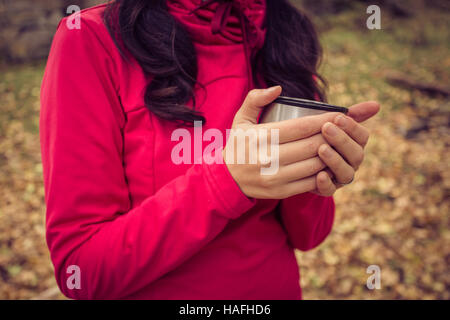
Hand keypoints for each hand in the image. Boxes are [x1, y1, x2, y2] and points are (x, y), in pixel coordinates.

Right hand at [224, 86, 341, 198]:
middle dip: (333, 136)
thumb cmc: (239, 144)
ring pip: (315, 164)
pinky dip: (324, 173)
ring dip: (331, 154)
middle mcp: (268, 157)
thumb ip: (255, 99)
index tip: (340, 114)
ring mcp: (275, 176)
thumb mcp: (241, 119)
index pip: (302, 126)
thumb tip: (278, 89)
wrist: (226, 179)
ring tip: (339, 145)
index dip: (325, 119)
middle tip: (343, 129)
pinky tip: (329, 164)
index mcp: (261, 136)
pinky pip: (310, 182)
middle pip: (312, 145)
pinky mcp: (280, 191)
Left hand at [313, 101, 379, 195]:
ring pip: (346, 173)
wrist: (299, 157)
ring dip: (335, 161)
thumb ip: (350, 114)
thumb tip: (376, 105)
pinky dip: (326, 184)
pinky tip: (319, 175)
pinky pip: (330, 190)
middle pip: (356, 154)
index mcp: (355, 145)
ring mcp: (340, 178)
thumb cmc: (318, 137)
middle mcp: (352, 163)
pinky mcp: (327, 189)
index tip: (338, 117)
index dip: (352, 127)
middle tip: (326, 128)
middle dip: (342, 141)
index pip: (362, 137)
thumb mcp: (330, 123)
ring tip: (321, 149)